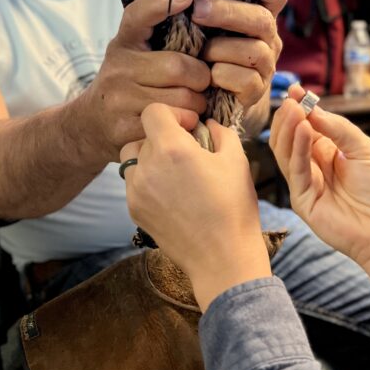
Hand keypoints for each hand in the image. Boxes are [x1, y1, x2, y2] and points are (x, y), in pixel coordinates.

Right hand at [80, 0, 210, 163]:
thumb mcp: (135, 52)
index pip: (139, 14)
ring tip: (193, 103)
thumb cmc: (127, 83)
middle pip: (179, 67)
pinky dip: (188, 122)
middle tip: (201, 83)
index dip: (162, 2)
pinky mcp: (124, 128)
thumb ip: (159, 35)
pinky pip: (175, 122)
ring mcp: (118, 99)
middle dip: (201, 77)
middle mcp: (118, 67)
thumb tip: (203, 9)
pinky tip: (183, 121)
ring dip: (198, 103)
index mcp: (124, 42)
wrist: (89, 126)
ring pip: (183, 98)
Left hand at [121, 104, 270, 310]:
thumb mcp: (237, 160)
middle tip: (189, 152)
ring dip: (150, 157)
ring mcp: (136, 191)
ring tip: (176, 171)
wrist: (222, 258)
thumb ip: (220, 132)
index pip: (153, 111)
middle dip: (165, 137)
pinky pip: (134, 183)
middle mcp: (147, 167)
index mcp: (172, 149)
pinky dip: (148, 180)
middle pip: (143, 135)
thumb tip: (208, 124)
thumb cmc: (234, 207)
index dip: (174, 113)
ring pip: (132, 158)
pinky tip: (173, 193)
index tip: (191, 127)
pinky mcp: (134, 210)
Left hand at [193, 0, 289, 112]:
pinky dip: (223, 75)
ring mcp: (266, 64)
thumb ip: (204, 2)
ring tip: (200, 52)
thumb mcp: (204, 23)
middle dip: (228, 13)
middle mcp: (268, 37)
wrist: (206, 95)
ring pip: (254, 51)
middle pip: (262, 19)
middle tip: (198, 10)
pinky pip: (246, 79)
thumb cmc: (202, 48)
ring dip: (221, 49)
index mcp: (259, 13)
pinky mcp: (257, 90)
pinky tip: (209, 76)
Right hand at [270, 87, 369, 306]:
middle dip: (289, 117)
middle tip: (291, 99)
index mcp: (327, 151)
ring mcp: (305, 183)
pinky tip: (303, 130)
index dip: (299, 108)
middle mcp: (312, 165)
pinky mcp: (302, 201)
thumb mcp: (364, 149)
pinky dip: (297, 148)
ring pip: (286, 152)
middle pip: (289, 138)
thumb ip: (338, 128)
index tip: (295, 89)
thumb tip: (312, 109)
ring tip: (293, 110)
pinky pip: (296, 170)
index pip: (305, 126)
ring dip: (288, 129)